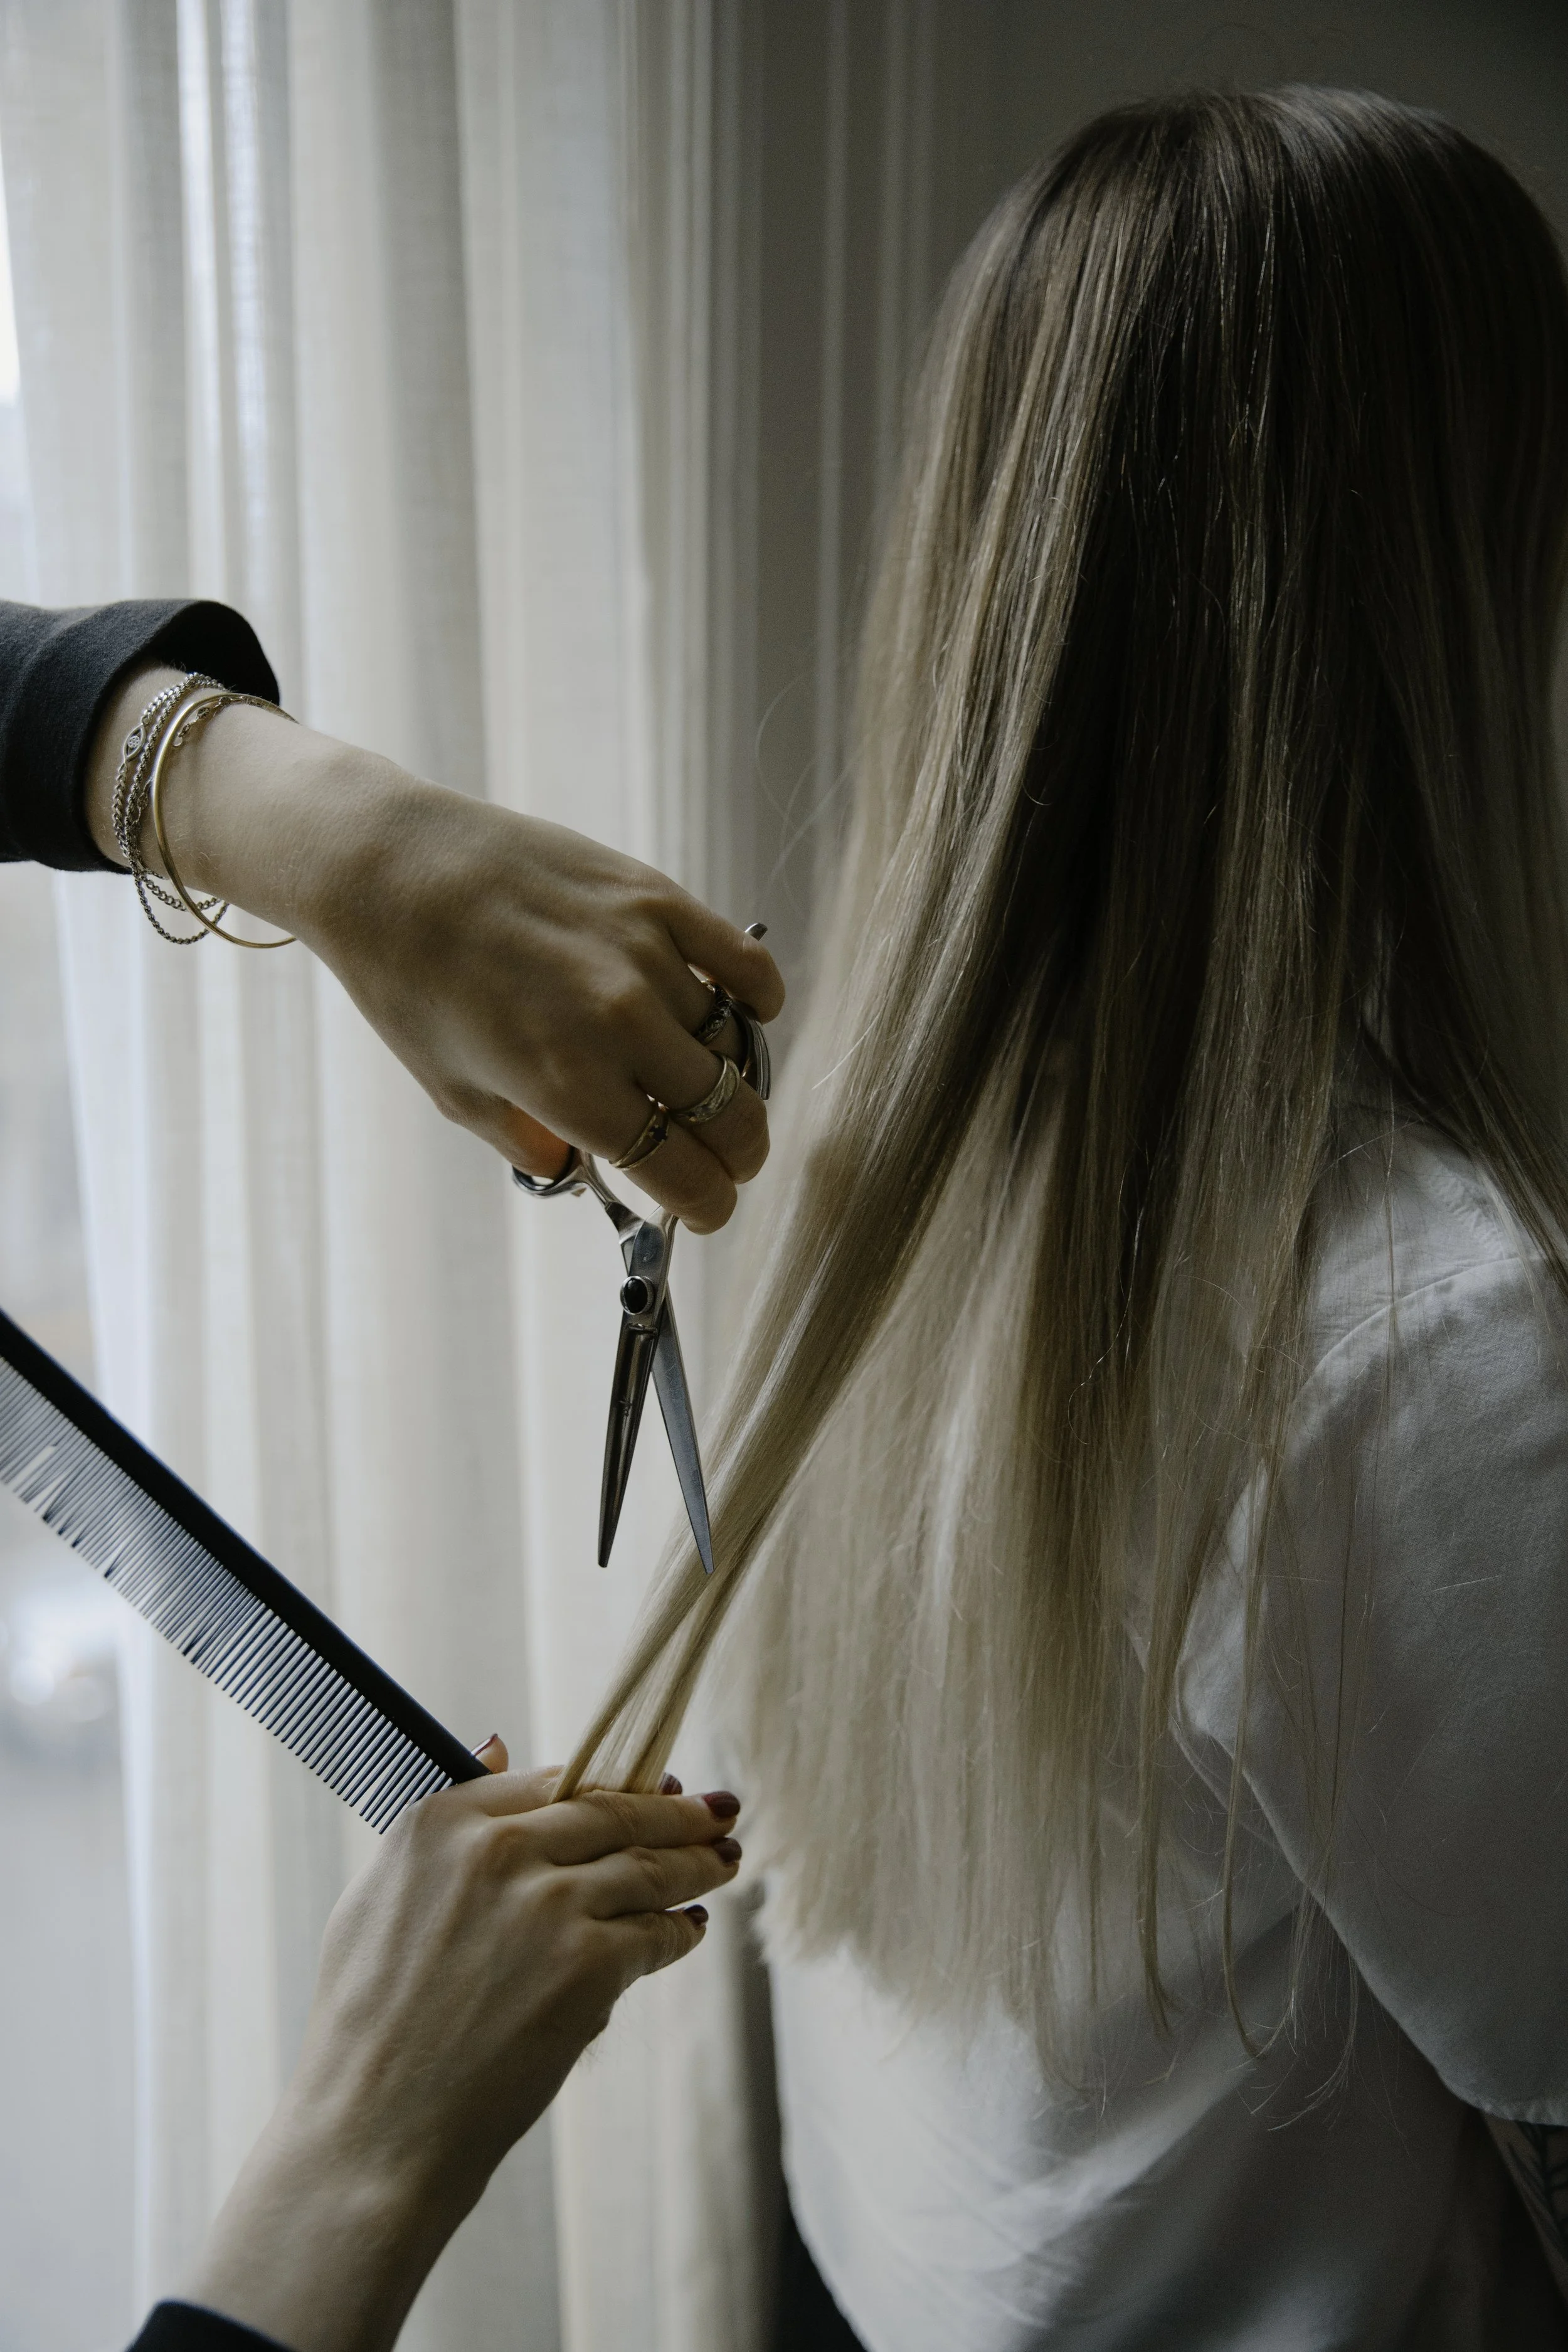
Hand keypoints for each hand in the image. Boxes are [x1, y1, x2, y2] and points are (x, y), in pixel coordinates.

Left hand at [88, 669, 783, 1231]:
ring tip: (708, 1084)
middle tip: (730, 1160)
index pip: (684, 1174)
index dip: (708, 1205)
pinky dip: (757, 999)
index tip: (708, 1209)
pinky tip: (745, 1013)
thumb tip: (584, 1170)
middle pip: (729, 1117)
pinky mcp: (656, 900)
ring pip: (733, 1045)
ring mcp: (645, 958)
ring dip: (731, 1079)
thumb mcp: (455, 1092)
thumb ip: (530, 1143)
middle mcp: (618, 1027)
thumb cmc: (409, 985)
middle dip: (739, 1155)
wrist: (387, 866)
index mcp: (567, 1089)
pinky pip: (744, 963)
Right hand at [184, 1741, 742, 2351]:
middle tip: (719, 1809)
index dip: (614, 1783)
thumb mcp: (376, 1896)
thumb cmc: (367, 2022)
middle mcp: (497, 1850)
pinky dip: (681, 1930)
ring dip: (697, 1862)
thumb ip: (446, 1819)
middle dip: (677, 1812)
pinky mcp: (587, 1966)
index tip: (654, 1783)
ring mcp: (547, 1906)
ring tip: (724, 1860)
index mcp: (441, 1822)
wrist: (373, 2127)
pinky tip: (691, 1927)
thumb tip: (501, 1744)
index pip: (555, 1781)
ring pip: (648, 1867)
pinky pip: (656, 1933)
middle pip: (614, 1813)